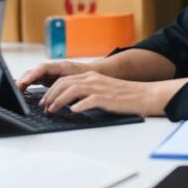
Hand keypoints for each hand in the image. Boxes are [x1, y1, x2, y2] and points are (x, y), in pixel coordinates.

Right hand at [16, 60, 96, 90]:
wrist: (94, 72)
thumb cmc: (88, 77)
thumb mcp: (81, 83)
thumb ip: (72, 89)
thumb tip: (62, 98)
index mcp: (60, 66)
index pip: (43, 68)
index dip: (33, 75)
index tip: (25, 82)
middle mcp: (52, 68)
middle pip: (34, 71)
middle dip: (23, 79)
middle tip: (15, 89)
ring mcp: (49, 73)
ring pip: (32, 76)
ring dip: (23, 82)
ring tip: (15, 91)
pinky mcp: (47, 78)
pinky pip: (34, 80)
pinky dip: (27, 85)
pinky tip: (21, 91)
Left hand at [37, 71, 176, 116]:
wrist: (144, 95)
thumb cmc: (123, 96)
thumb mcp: (101, 90)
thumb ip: (86, 93)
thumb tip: (69, 104)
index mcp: (90, 76)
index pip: (64, 80)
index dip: (51, 90)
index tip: (44, 101)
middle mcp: (92, 79)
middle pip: (64, 83)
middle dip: (50, 95)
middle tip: (43, 107)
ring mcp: (99, 88)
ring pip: (72, 90)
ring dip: (59, 101)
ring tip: (52, 110)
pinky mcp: (107, 98)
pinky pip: (89, 100)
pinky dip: (79, 105)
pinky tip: (73, 111)